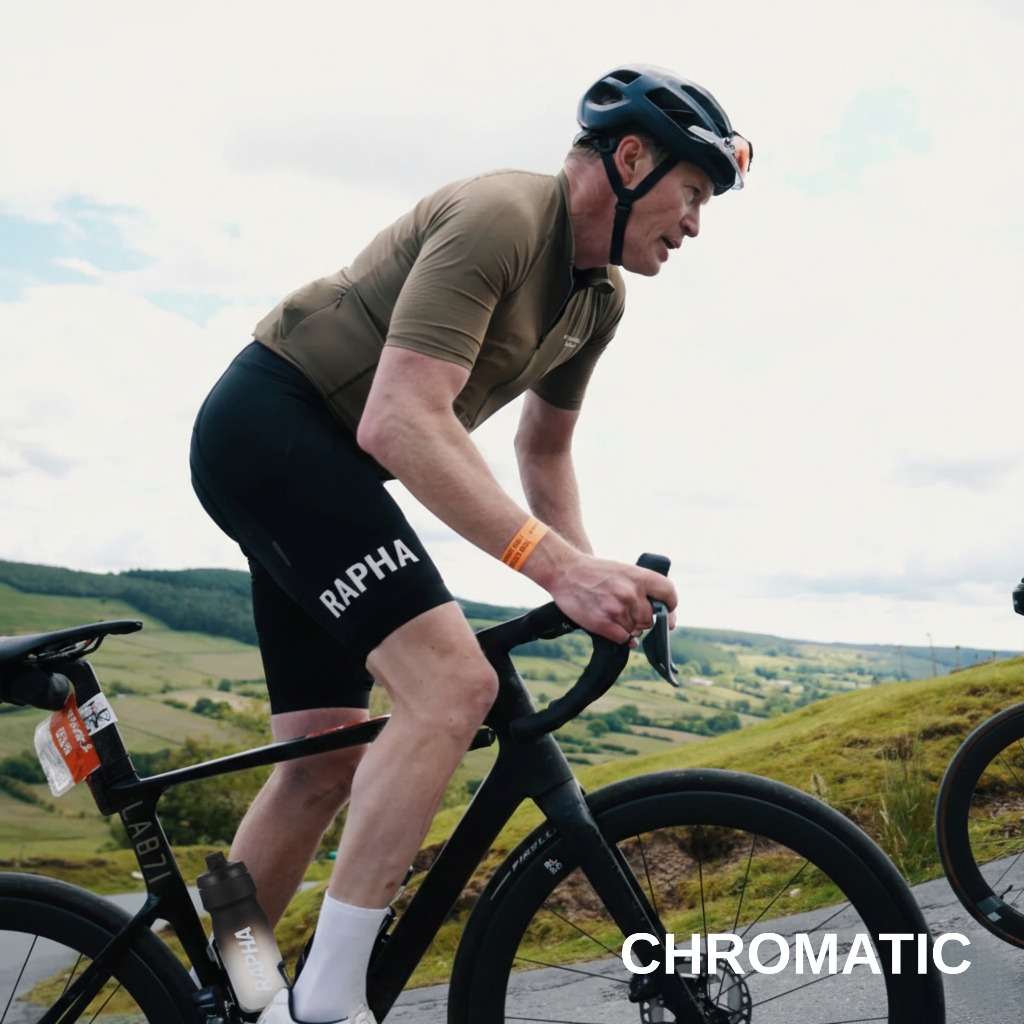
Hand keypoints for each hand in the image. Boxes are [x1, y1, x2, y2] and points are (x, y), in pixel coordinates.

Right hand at [546, 554, 677, 645]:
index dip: (670, 607)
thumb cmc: (597, 572)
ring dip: (628, 627)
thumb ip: (645, 590)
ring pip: (635, 631)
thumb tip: (667, 621)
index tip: (665, 611)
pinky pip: (623, 638)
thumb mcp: (625, 571)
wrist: (565, 571)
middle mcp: (630, 593)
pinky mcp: (603, 623)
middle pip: (650, 619)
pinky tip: (609, 623)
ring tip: (612, 613)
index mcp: (640, 577)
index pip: (669, 596)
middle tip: (627, 610)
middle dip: (642, 620)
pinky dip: (619, 635)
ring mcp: (617, 609)